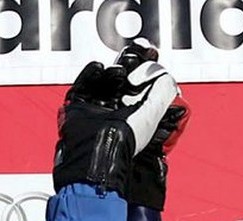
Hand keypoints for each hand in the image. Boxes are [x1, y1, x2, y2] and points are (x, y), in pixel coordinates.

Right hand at [53, 40, 180, 194]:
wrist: (96, 149)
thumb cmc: (125, 138)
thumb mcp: (154, 112)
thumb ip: (163, 88)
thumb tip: (161, 71)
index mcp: (136, 112)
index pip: (143, 84)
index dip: (149, 67)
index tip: (152, 53)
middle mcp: (117, 109)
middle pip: (125, 77)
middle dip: (132, 61)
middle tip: (138, 49)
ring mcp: (97, 107)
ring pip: (106, 78)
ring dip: (115, 69)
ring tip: (120, 71)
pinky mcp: (79, 105)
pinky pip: (84, 82)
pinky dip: (91, 72)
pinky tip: (100, 69)